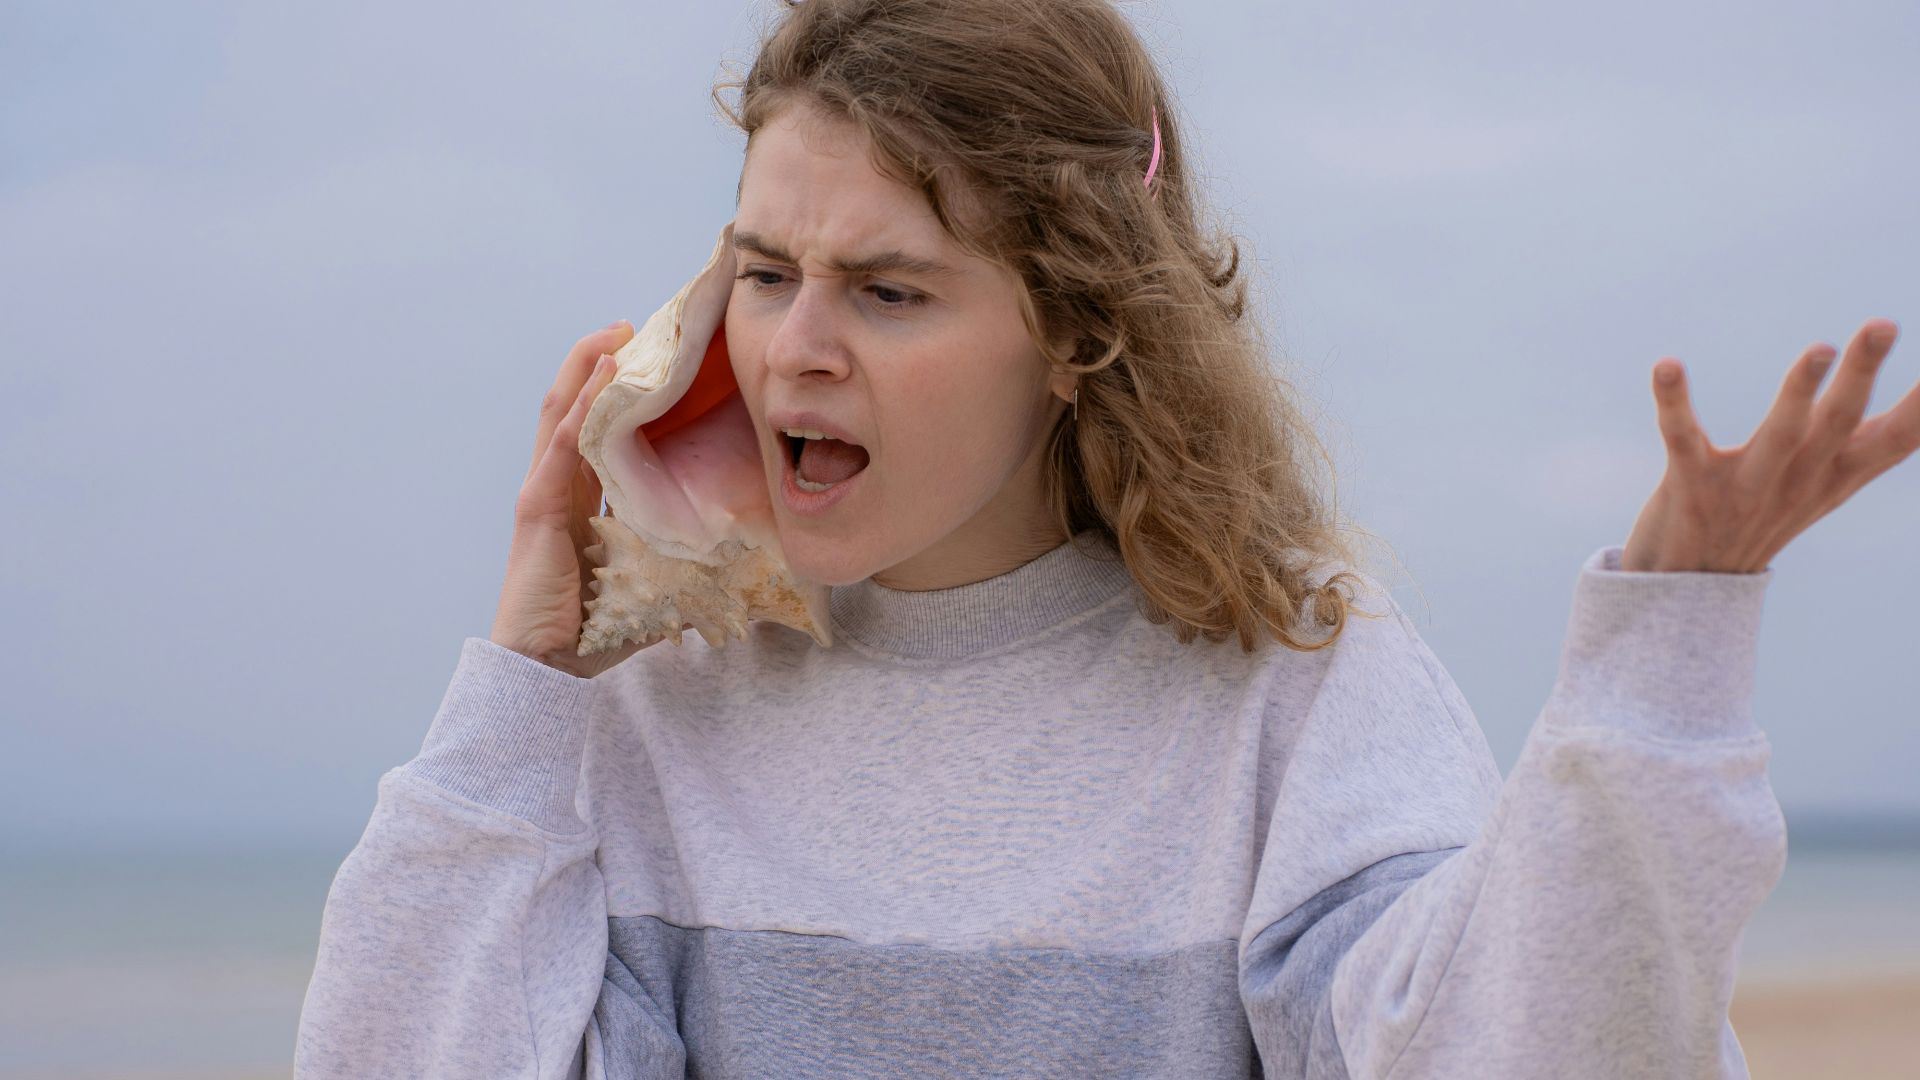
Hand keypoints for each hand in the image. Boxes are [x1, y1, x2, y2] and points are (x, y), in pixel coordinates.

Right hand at [490, 321, 651, 677]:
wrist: (546, 668)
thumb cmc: (591, 633)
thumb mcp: (647, 587)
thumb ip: (678, 572)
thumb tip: (732, 573)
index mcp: (580, 501)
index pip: (596, 432)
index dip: (617, 394)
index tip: (652, 361)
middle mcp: (558, 487)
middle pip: (574, 407)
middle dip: (601, 363)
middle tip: (637, 327)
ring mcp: (543, 492)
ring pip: (562, 412)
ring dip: (589, 368)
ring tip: (618, 332)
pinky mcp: (538, 507)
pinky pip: (562, 446)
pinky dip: (583, 408)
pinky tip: (606, 377)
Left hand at [1620, 318, 1915, 572]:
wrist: (1689, 586)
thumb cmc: (1766, 516)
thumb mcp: (1829, 483)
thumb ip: (1876, 443)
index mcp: (1835, 475)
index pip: (1898, 439)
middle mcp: (1798, 482)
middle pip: (1839, 421)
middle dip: (1862, 373)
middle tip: (1884, 324)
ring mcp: (1745, 488)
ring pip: (1779, 435)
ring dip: (1799, 391)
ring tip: (1819, 348)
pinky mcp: (1690, 488)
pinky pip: (1682, 439)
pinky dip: (1674, 402)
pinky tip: (1667, 365)